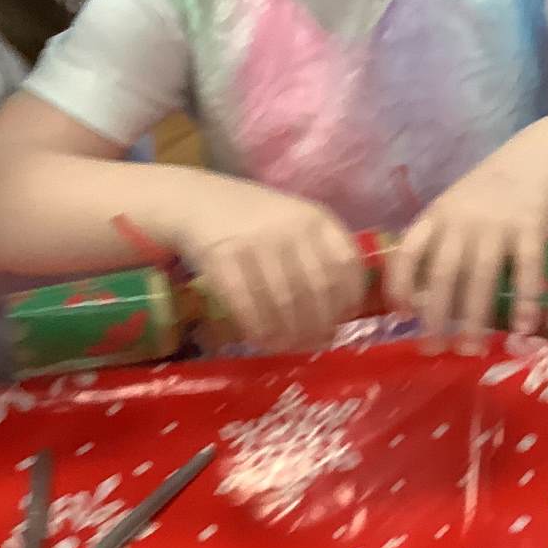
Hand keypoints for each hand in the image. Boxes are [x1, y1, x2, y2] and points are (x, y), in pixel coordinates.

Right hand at [156, 178, 365, 350]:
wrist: (197, 201)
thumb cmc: (256, 221)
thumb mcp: (297, 223)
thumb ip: (320, 256)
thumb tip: (343, 313)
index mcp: (316, 218)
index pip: (347, 264)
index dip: (350, 297)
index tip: (344, 318)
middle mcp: (290, 227)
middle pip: (318, 288)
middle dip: (321, 324)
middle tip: (317, 342)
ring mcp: (255, 241)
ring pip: (285, 301)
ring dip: (291, 334)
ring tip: (291, 346)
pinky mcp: (222, 257)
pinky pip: (247, 304)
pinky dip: (258, 329)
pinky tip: (262, 340)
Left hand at [385, 132, 547, 336]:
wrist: (538, 160)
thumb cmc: (490, 192)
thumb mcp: (454, 207)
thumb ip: (438, 242)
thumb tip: (418, 297)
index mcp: (438, 216)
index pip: (408, 252)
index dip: (400, 286)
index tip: (401, 316)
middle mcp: (463, 221)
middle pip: (443, 274)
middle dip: (436, 316)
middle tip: (434, 349)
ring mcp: (499, 225)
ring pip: (481, 277)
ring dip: (475, 318)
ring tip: (472, 350)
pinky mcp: (532, 228)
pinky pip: (526, 270)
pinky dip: (523, 301)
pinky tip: (522, 328)